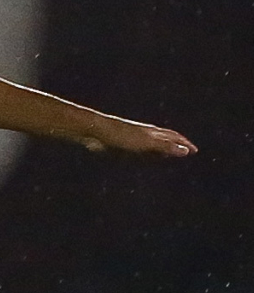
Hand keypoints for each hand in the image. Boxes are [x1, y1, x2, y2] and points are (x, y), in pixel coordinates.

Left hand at [79, 115, 196, 157]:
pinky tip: (144, 160)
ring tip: (169, 156)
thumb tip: (186, 151)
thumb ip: (166, 147)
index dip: (185, 144)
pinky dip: (147, 156)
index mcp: (153, 132)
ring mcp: (134, 140)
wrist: (97, 132)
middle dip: (176, 145)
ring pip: (152, 146)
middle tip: (186, 152)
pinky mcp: (123, 146)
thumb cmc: (122, 136)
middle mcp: (146, 134)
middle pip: (165, 139)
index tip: (195, 151)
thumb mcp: (147, 143)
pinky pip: (139, 152)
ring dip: (162, 151)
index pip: (174, 137)